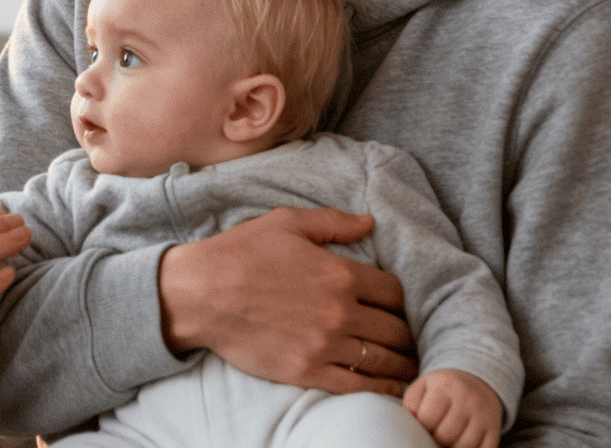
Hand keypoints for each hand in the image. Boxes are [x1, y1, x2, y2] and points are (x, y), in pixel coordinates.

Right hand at [157, 207, 416, 394]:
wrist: (199, 294)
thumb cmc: (239, 253)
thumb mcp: (286, 223)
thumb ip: (332, 222)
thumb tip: (369, 222)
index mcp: (340, 273)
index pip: (395, 291)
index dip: (402, 299)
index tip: (398, 305)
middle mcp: (340, 311)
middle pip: (396, 329)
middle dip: (407, 333)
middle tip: (410, 337)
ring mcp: (325, 344)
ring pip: (383, 360)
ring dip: (402, 363)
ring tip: (410, 364)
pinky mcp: (307, 370)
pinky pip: (359, 386)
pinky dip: (381, 388)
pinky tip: (391, 386)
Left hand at [403, 368, 500, 447]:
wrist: (475, 382)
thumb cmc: (443, 389)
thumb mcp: (423, 386)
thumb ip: (411, 403)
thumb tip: (408, 423)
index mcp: (445, 386)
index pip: (427, 418)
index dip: (421, 427)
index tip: (423, 424)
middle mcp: (467, 399)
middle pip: (445, 435)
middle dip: (436, 438)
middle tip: (435, 433)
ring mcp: (483, 415)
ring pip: (464, 446)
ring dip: (452, 447)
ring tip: (447, 438)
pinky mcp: (494, 428)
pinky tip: (461, 443)